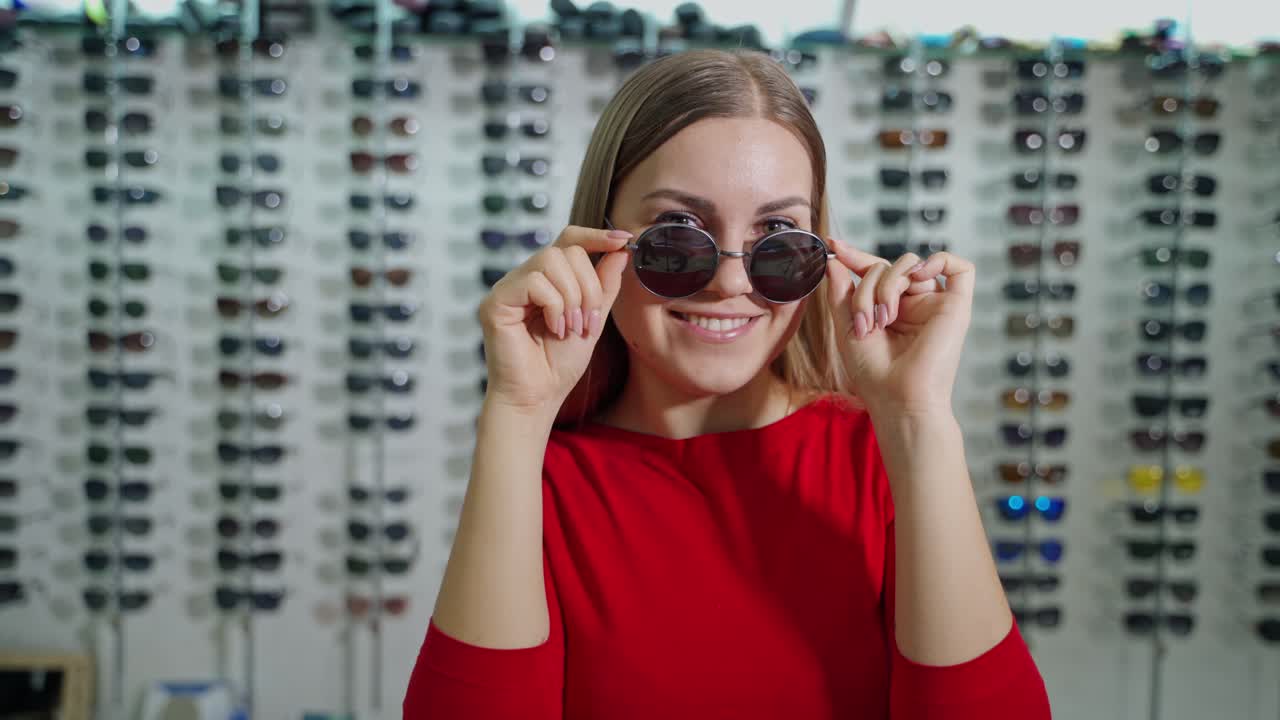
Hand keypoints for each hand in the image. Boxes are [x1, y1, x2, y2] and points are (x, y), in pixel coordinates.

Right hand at [477, 225, 632, 414]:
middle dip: (588, 286)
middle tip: (588, 320)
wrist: (538, 397)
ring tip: (571, 328)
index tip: (623, 240)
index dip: (596, 235)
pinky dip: (554, 306)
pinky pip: (535, 282)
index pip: (569, 240)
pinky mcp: (496, 301)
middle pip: (566, 250)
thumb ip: (604, 285)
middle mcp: (525, 278)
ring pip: (551, 261)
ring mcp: (508, 287)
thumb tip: (620, 250)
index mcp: (547, 279)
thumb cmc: (559, 363)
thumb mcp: (593, 318)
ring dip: (572, 297)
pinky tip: (554, 328)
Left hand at [823, 238, 974, 415]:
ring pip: (911, 265)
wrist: (897, 398)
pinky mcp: (957, 307)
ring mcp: (935, 303)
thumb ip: (840, 292)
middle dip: (867, 286)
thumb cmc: (872, 372)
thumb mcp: (845, 326)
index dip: (855, 256)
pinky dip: (938, 260)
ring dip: (888, 285)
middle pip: (887, 266)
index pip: (874, 271)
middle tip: (864, 320)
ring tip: (883, 318)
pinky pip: (960, 268)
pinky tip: (919, 275)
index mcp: (889, 307)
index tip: (833, 247)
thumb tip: (836, 259)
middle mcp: (913, 303)